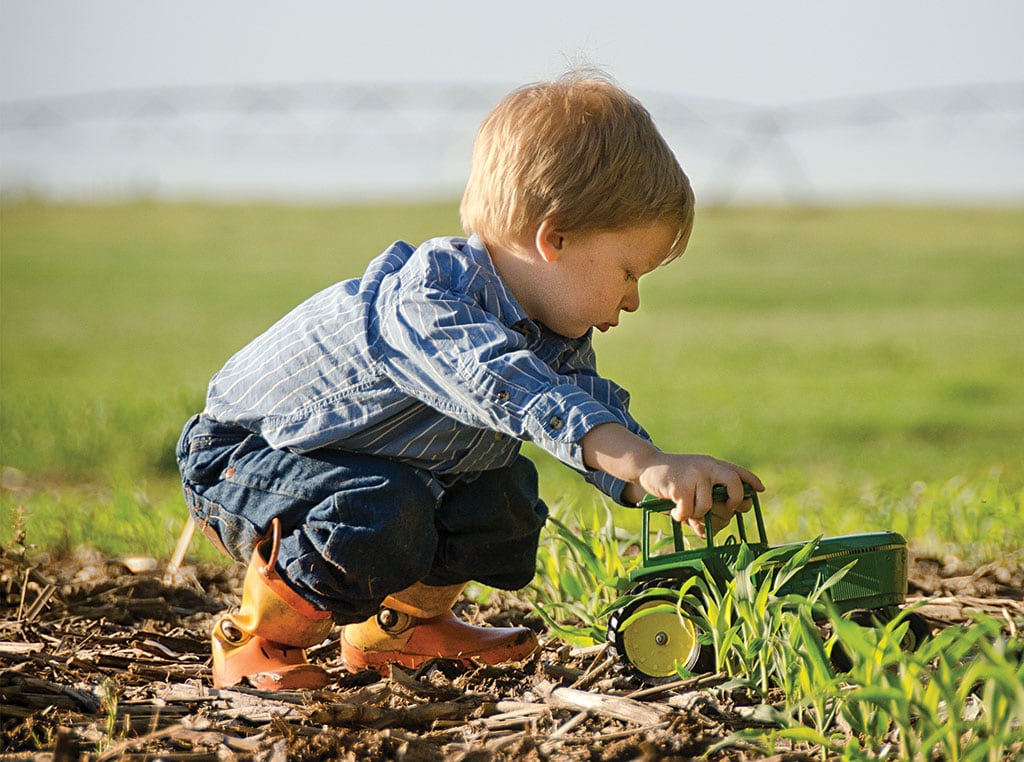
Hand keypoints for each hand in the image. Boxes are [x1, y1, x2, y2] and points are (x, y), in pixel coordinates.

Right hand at [636, 453, 762, 535]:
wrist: (646, 466)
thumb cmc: (672, 479)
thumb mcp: (693, 482)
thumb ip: (706, 501)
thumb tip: (712, 528)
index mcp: (713, 465)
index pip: (738, 472)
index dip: (751, 482)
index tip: (759, 491)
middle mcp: (707, 466)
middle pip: (735, 485)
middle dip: (733, 504)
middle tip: (723, 513)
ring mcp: (695, 474)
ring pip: (708, 505)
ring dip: (698, 515)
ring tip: (686, 511)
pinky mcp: (681, 485)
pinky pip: (689, 510)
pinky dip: (681, 516)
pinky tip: (674, 511)